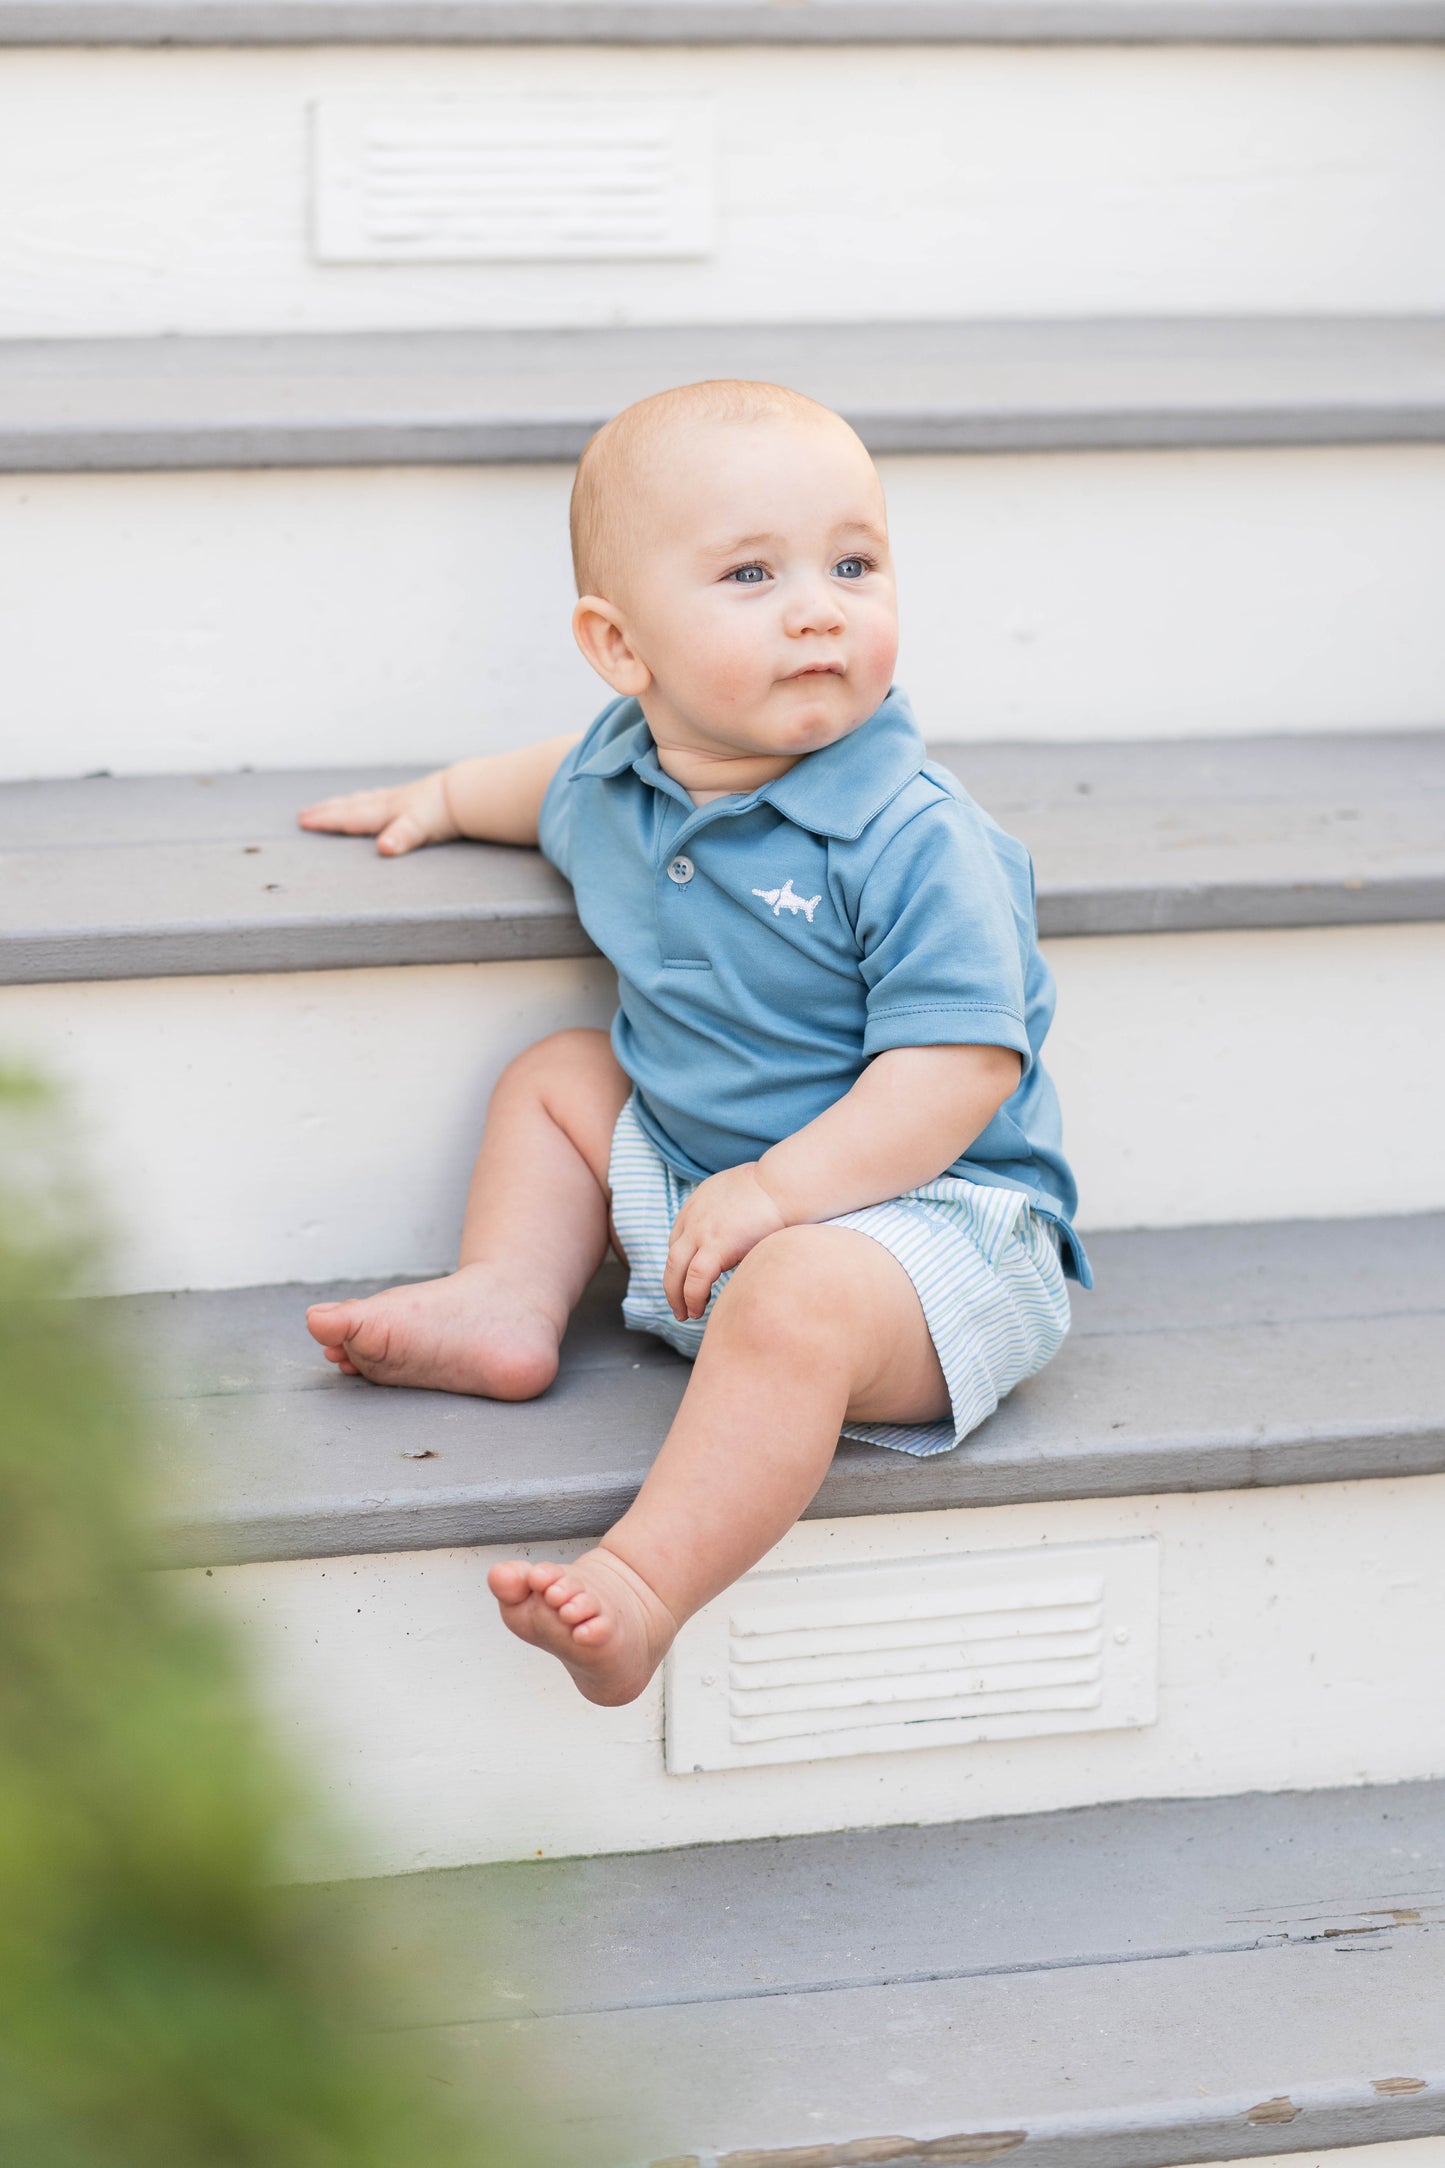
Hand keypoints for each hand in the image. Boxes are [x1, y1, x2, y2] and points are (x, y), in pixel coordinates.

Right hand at [297, 769, 459, 856]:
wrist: (466, 794)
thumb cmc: (443, 813)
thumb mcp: (421, 829)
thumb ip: (402, 838)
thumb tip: (383, 848)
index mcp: (385, 812)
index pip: (350, 818)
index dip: (327, 821)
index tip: (304, 822)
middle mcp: (387, 803)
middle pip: (350, 807)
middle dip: (327, 811)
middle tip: (303, 814)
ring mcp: (398, 798)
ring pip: (363, 800)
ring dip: (342, 804)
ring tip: (327, 805)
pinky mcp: (410, 797)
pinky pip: (379, 798)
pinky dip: (366, 800)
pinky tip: (370, 800)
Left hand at [664, 1164, 786, 1321]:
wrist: (784, 1183)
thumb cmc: (777, 1188)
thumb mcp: (743, 1192)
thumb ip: (734, 1209)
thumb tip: (745, 1225)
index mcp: (699, 1201)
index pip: (679, 1237)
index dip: (682, 1262)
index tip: (688, 1279)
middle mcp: (694, 1216)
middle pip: (672, 1256)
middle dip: (672, 1283)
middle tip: (678, 1304)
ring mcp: (701, 1231)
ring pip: (676, 1270)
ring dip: (677, 1296)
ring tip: (685, 1314)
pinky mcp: (715, 1246)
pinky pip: (695, 1280)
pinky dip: (693, 1298)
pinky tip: (698, 1311)